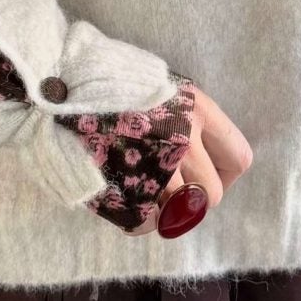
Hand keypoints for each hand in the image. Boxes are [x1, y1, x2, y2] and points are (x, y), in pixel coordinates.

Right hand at [127, 79, 253, 238]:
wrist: (63, 78)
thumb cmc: (115, 79)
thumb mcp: (164, 88)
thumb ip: (190, 121)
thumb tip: (205, 161)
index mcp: (198, 110)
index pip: (238, 159)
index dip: (225, 174)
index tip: (206, 174)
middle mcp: (183, 138)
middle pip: (211, 196)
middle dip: (193, 198)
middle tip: (170, 186)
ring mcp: (153, 164)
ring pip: (178, 213)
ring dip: (164, 209)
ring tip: (144, 190)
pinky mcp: (123, 184)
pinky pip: (145, 222)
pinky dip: (139, 219)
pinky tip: (127, 200)